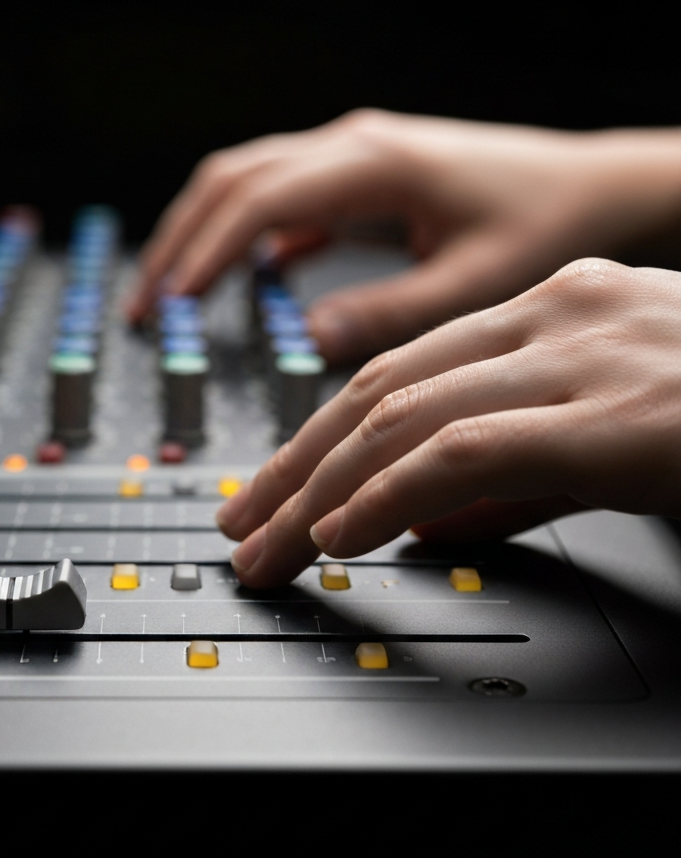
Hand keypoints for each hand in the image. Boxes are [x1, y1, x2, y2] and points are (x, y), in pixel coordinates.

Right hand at [126, 110, 680, 361]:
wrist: (592, 186)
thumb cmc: (544, 224)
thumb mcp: (474, 281)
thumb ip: (390, 312)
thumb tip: (311, 339)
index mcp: (372, 164)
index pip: (258, 200)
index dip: (204, 251)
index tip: (170, 302)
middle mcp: (352, 146)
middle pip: (232, 179)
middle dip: (180, 239)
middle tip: (145, 306)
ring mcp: (352, 156)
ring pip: (246, 182)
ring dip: (202, 233)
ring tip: (172, 294)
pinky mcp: (358, 177)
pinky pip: (281, 198)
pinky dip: (245, 236)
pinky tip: (239, 278)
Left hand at [215, 259, 680, 587]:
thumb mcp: (611, 435)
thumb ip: (515, 474)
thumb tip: (423, 520)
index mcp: (552, 310)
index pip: (394, 373)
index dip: (315, 437)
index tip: (272, 490)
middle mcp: (556, 315)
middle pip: (375, 390)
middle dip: (294, 467)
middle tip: (243, 525)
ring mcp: (584, 355)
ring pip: (401, 417)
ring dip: (319, 489)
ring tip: (269, 546)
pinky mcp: (614, 414)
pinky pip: (466, 450)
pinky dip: (389, 493)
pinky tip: (341, 535)